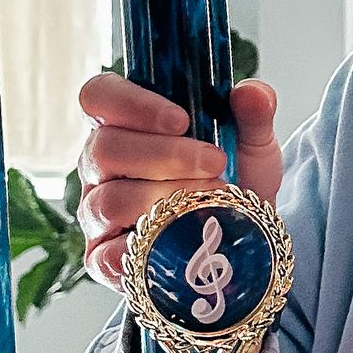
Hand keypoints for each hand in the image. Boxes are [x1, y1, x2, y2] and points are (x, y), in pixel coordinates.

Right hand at [76, 71, 280, 292]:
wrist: (244, 240)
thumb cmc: (234, 181)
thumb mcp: (252, 144)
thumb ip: (254, 111)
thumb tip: (252, 93)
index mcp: (125, 124)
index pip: (99, 96)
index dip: (132, 103)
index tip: (181, 119)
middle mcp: (101, 166)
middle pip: (104, 148)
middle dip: (166, 155)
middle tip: (216, 162)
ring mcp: (98, 213)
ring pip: (111, 200)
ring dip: (167, 198)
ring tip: (212, 199)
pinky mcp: (102, 259)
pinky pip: (108, 255)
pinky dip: (151, 247)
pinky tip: (185, 238)